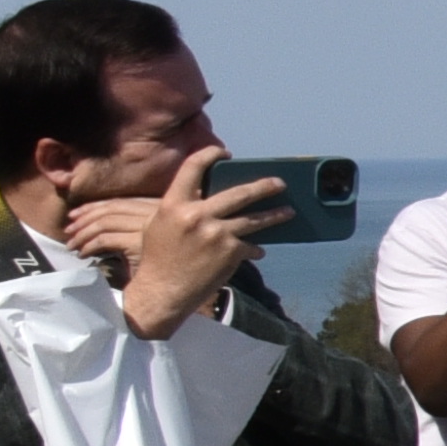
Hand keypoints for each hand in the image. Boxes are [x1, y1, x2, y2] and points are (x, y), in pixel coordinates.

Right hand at [91, 150, 274, 334]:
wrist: (162, 292)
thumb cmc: (158, 258)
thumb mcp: (159, 224)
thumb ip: (180, 207)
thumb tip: (204, 194)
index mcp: (174, 205)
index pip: (193, 168)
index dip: (210, 155)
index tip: (225, 154)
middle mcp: (196, 215)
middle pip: (238, 193)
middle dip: (263, 186)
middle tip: (280, 183)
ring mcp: (216, 234)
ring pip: (254, 219)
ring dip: (274, 215)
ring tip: (288, 212)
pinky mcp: (230, 252)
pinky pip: (250, 246)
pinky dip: (254, 249)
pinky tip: (257, 251)